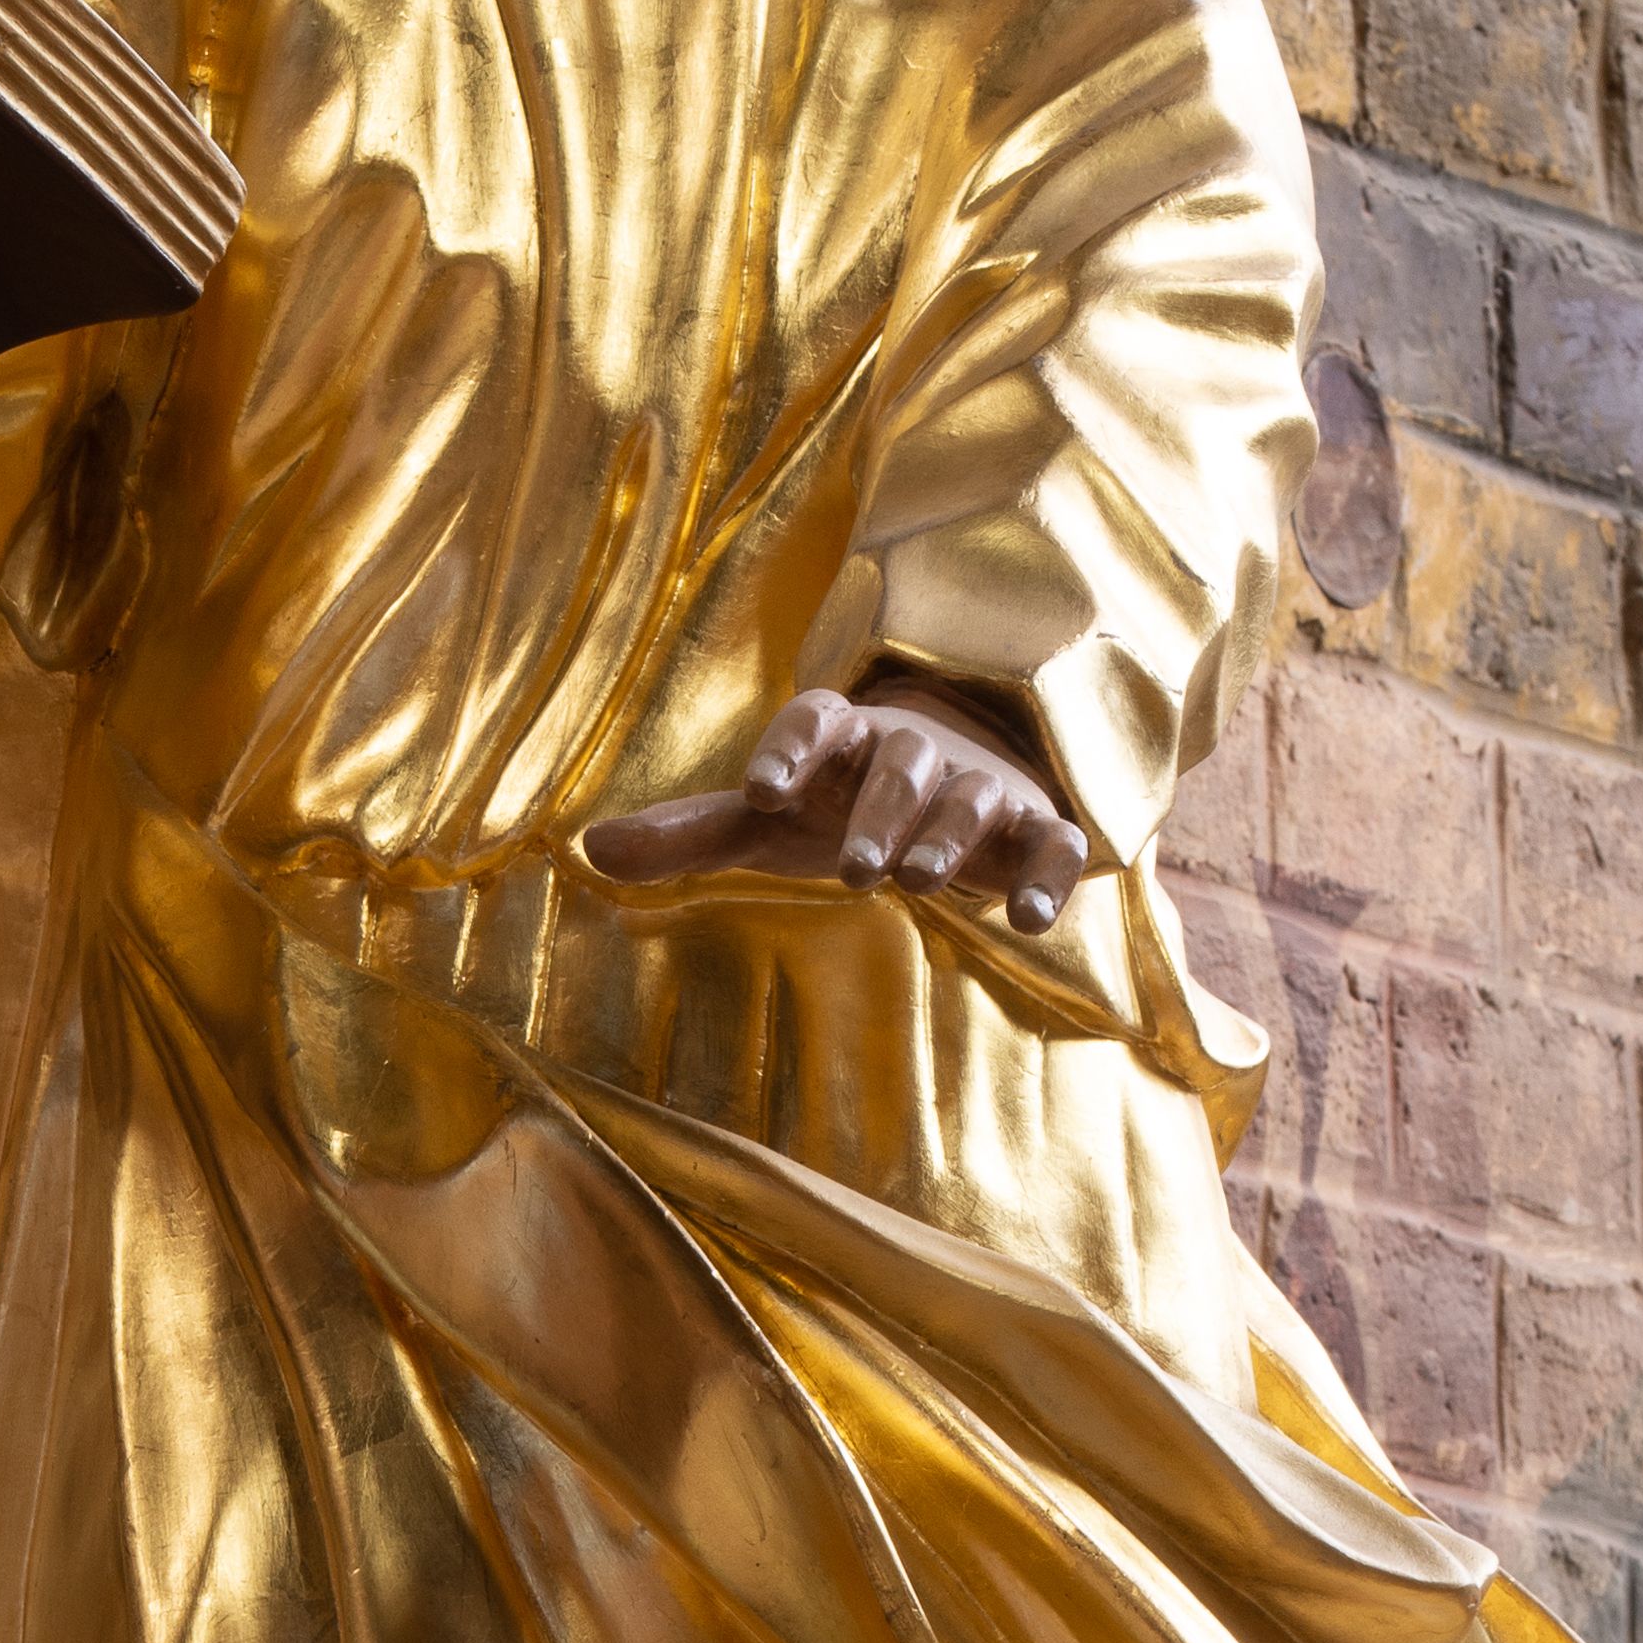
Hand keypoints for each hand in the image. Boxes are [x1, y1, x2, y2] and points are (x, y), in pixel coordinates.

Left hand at [586, 677, 1086, 932]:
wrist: (963, 779)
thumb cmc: (846, 802)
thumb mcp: (772, 820)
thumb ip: (693, 834)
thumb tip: (589, 850)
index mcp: (842, 739)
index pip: (814, 721)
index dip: (789, 750)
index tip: (762, 790)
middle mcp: (913, 752)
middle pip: (901, 762)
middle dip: (882, 811)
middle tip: (856, 871)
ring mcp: (980, 788)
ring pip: (973, 799)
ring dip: (948, 838)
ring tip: (919, 883)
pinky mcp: (1036, 830)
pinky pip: (1053, 845)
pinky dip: (1048, 876)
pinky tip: (1031, 921)